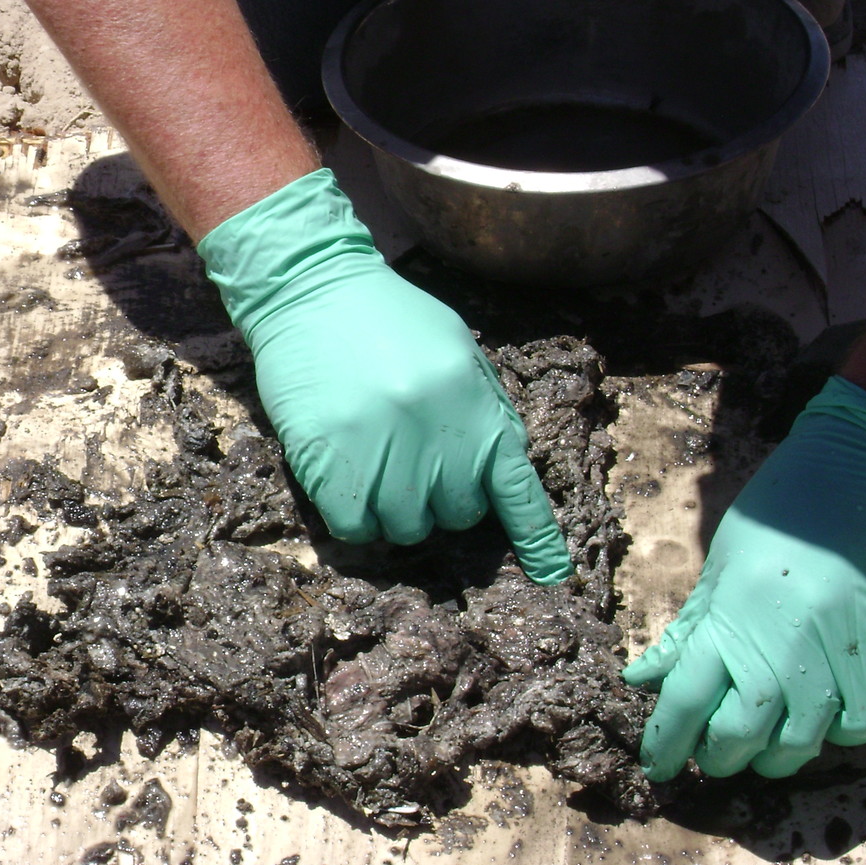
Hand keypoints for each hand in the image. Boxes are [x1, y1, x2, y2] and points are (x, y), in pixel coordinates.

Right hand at [197, 169, 572, 583]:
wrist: (313, 289)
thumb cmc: (389, 319)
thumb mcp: (456, 351)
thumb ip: (484, 408)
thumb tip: (501, 466)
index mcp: (475, 407)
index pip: (517, 490)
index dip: (536, 539)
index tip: (552, 575)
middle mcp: (437, 437)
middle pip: (458, 515)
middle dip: (444, 499)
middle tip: (417, 463)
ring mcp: (383, 453)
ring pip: (407, 528)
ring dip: (397, 509)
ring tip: (379, 467)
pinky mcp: (332, 464)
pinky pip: (357, 529)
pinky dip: (357, 518)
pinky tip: (349, 482)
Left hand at [622, 377, 865, 779]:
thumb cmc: (783, 511)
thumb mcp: (721, 563)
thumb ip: (689, 627)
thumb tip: (642, 677)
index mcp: (730, 618)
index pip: (684, 701)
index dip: (665, 743)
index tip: (656, 765)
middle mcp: (781, 648)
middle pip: (739, 736)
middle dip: (717, 757)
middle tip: (711, 756)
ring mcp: (837, 659)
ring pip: (798, 745)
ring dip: (773, 756)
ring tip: (761, 746)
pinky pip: (856, 729)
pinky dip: (834, 736)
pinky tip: (820, 720)